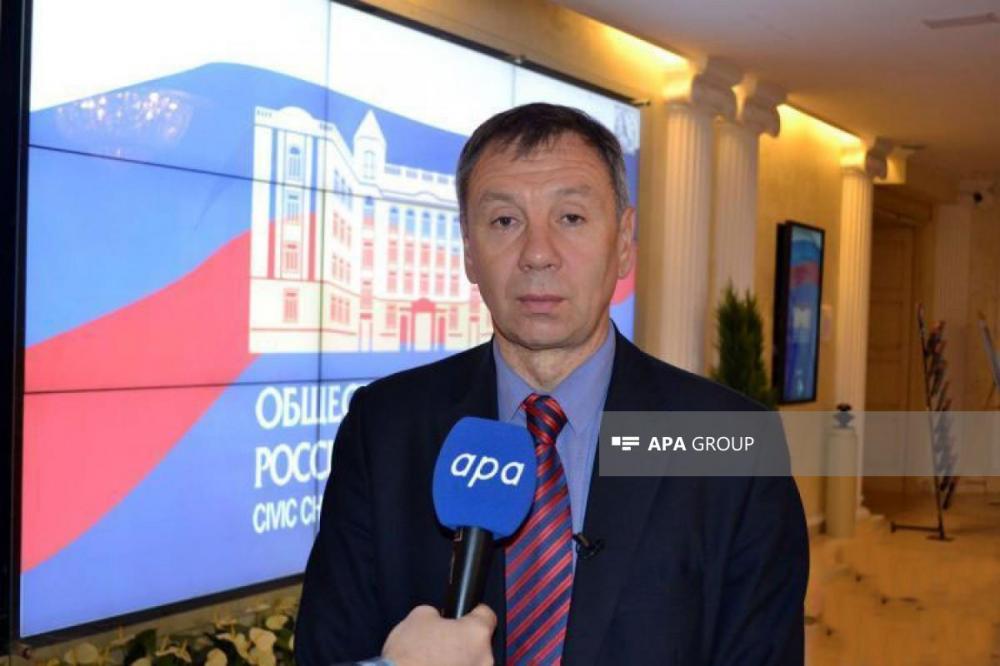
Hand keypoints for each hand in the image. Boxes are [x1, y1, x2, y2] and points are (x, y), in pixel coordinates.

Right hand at [381, 604, 495, 665]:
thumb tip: (439, 619)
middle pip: (479, 642)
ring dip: (459, 660)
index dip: (473, 612)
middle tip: (441, 641)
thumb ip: (437, 614)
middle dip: (462, 640)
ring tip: (435, 661)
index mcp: (476, 633)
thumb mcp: (419, 616)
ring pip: (471, 662)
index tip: (464, 615)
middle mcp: (485, 658)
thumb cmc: (410, 654)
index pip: (487, 615)